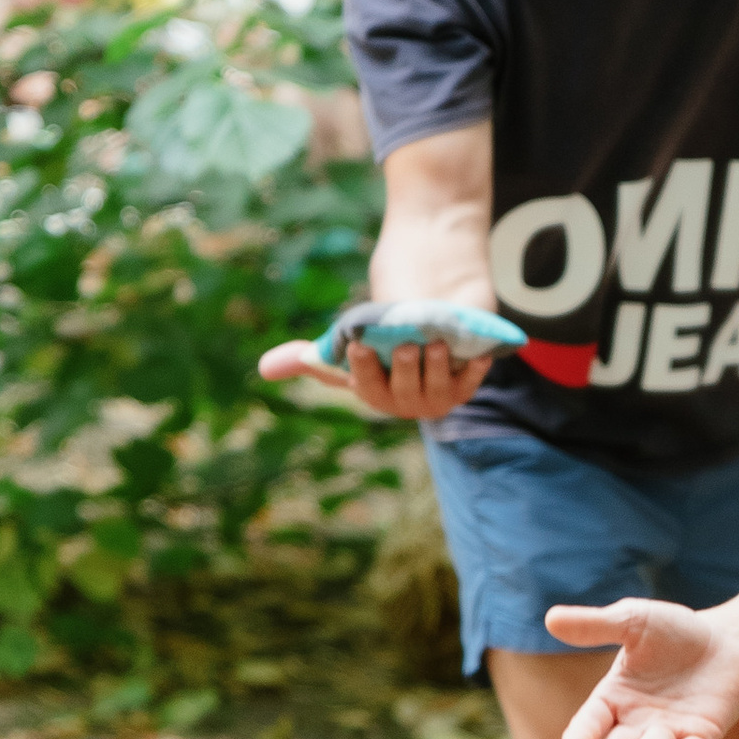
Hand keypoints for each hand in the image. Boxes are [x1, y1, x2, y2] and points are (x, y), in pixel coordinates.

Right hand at [257, 332, 492, 422]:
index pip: (366, 387)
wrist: (427, 335)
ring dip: (439, 367)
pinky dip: (476, 369)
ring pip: (440, 388)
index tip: (358, 345)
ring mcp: (440, 396)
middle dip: (403, 367)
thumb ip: (310, 358)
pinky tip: (476, 353)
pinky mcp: (468, 385)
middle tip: (402, 343)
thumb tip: (262, 369)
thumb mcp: (347, 349)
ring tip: (437, 344)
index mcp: (375, 396)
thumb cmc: (381, 348)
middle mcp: (407, 403)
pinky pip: (474, 381)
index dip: (362, 369)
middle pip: (405, 389)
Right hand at [549, 599, 738, 738]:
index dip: (583, 733)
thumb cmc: (673, 632)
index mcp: (615, 698)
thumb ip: (595, 625)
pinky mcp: (703, 735)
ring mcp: (671, 731)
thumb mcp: (633, 622)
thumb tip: (550, 619)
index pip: (592, 719)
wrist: (726, 639)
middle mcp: (639, 722)